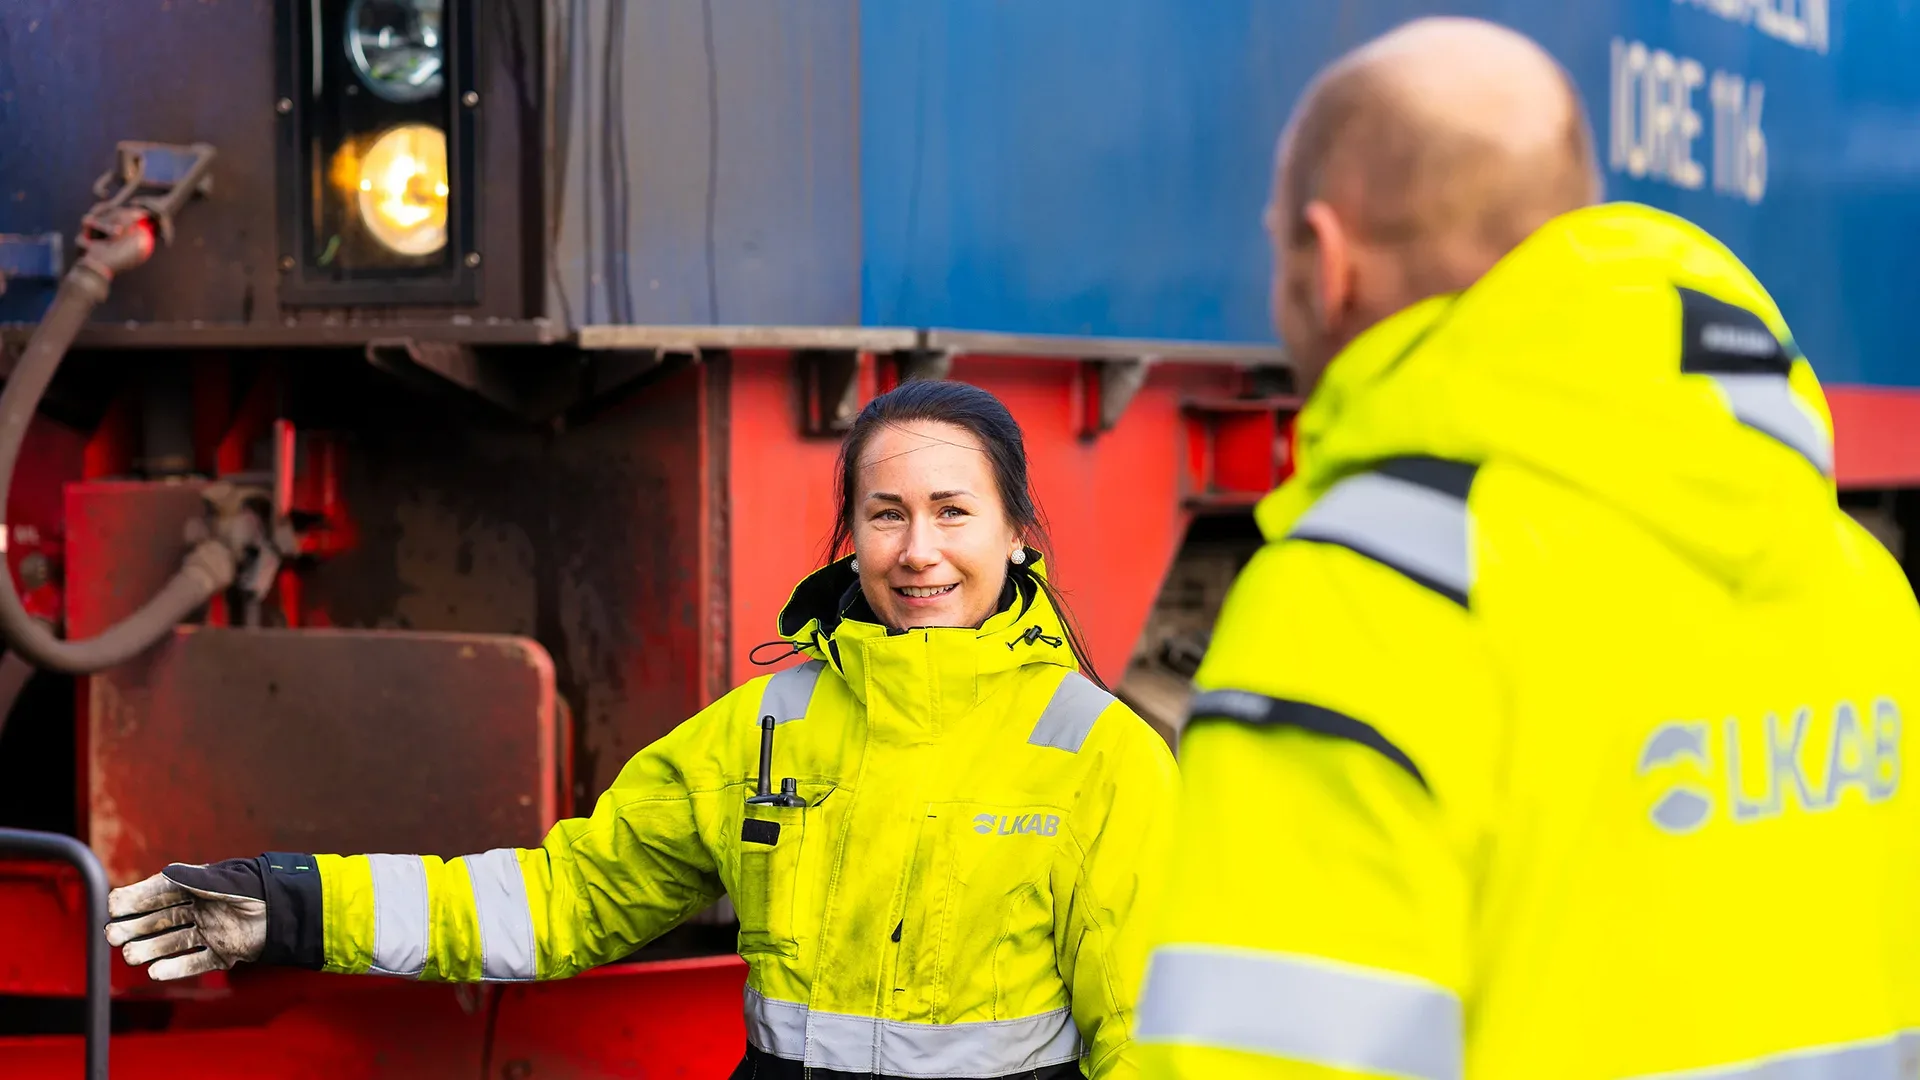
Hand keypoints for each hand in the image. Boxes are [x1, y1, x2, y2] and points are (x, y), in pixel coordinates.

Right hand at [104, 860, 268, 980]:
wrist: (289, 909)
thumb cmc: (256, 888)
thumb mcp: (225, 881)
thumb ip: (197, 880)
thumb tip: (167, 872)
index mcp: (198, 887)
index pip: (159, 893)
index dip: (136, 899)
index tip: (112, 905)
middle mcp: (200, 910)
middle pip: (160, 920)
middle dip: (136, 927)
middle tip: (112, 934)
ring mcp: (210, 932)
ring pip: (173, 943)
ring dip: (150, 950)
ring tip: (130, 956)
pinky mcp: (223, 953)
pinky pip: (195, 962)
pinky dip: (176, 968)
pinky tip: (156, 972)